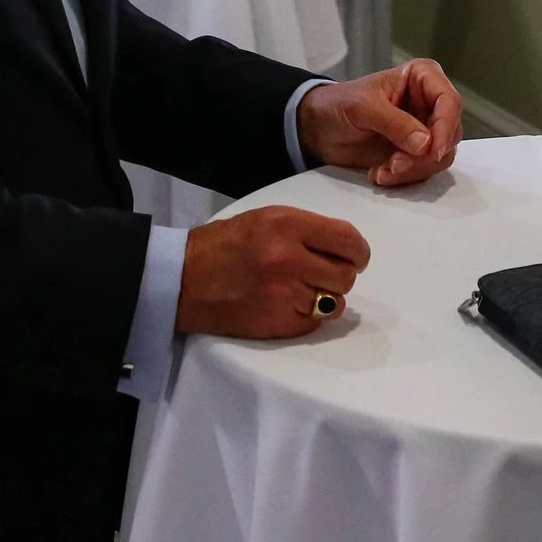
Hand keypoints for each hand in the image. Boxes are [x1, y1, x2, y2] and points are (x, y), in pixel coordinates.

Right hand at [175, 205, 369, 338]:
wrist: (183, 279)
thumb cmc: (226, 244)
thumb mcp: (266, 218)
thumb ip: (307, 229)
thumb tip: (346, 247)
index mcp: (287, 225)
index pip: (347, 240)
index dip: (358, 251)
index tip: (355, 256)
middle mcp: (290, 259)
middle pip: (346, 274)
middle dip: (340, 273)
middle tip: (322, 272)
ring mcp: (285, 294)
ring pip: (336, 302)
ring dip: (326, 297)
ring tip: (302, 289)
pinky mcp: (278, 323)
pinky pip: (316, 323)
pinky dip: (308, 315)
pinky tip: (287, 304)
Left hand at [296, 58, 462, 187]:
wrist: (318, 128)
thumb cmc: (338, 104)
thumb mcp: (364, 107)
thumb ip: (396, 123)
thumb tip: (426, 144)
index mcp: (422, 78)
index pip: (450, 102)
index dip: (446, 127)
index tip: (433, 150)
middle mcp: (429, 103)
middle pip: (450, 133)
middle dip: (425, 156)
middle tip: (395, 165)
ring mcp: (424, 130)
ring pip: (440, 156)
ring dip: (413, 170)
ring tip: (382, 171)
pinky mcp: (414, 153)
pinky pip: (423, 170)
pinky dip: (403, 178)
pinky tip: (378, 173)